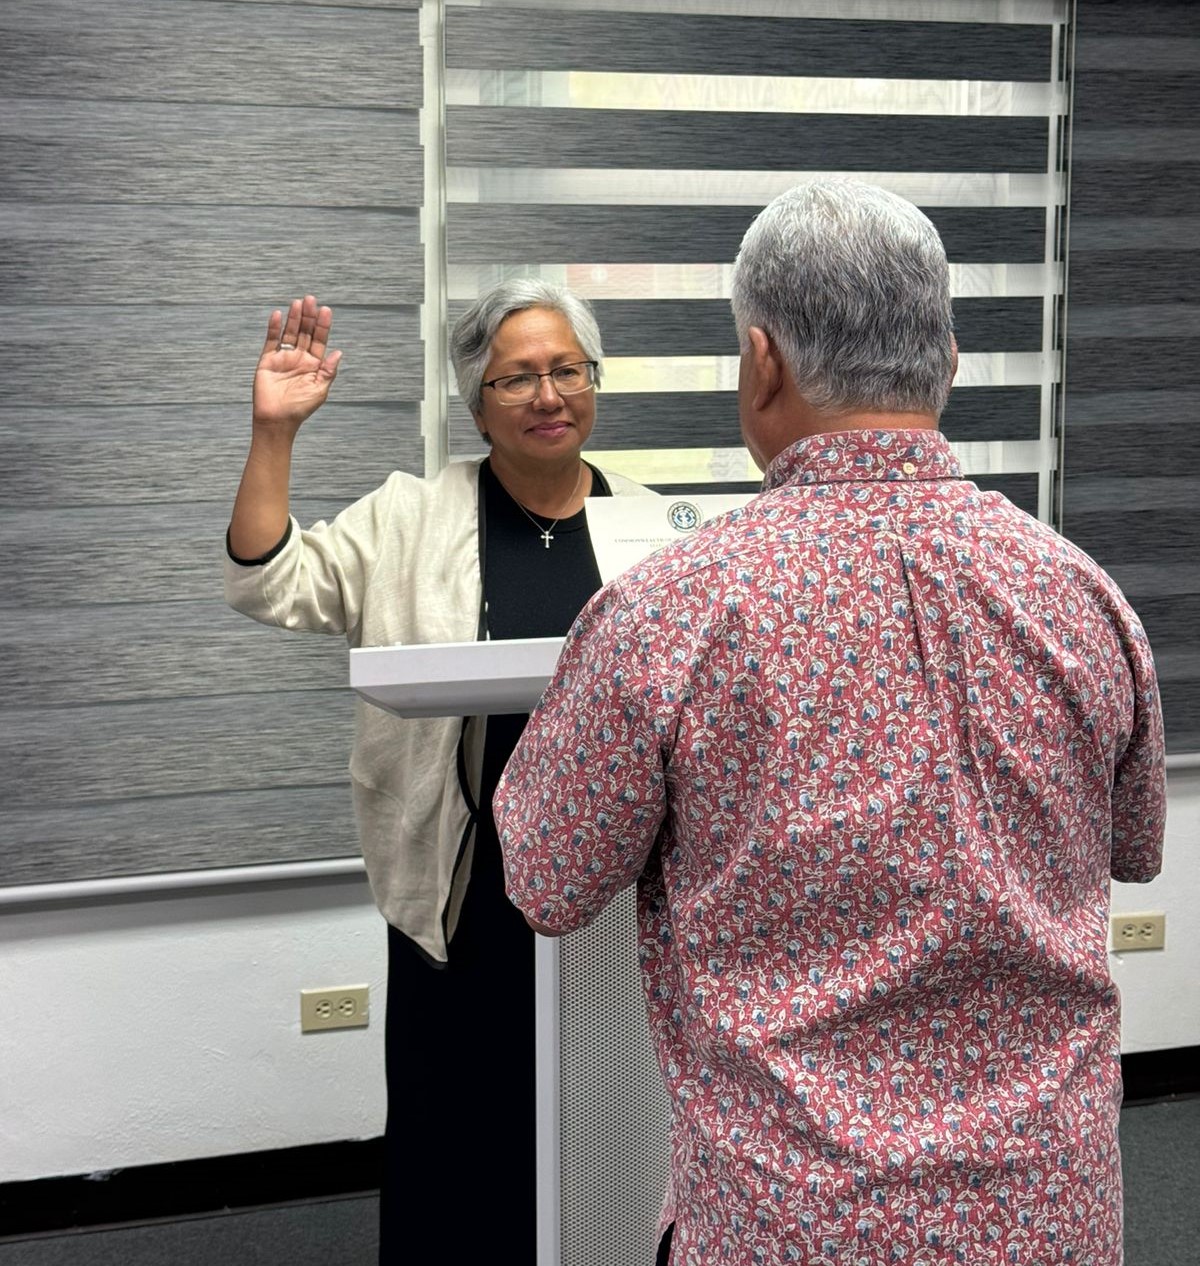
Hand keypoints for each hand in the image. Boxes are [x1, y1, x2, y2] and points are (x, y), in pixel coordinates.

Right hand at [252, 295, 341, 433]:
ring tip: (298, 303)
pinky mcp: (268, 360)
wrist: (277, 419)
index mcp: (314, 365)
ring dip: (294, 318)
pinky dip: (274, 328)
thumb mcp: (320, 390)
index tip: (326, 310)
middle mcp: (300, 358)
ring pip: (290, 333)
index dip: (323, 326)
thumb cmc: (300, 408)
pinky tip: (278, 315)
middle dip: (309, 317)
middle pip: (305, 332)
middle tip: (311, 299)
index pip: (320, 340)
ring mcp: (284, 358)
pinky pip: (271, 341)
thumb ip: (329, 371)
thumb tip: (338, 352)